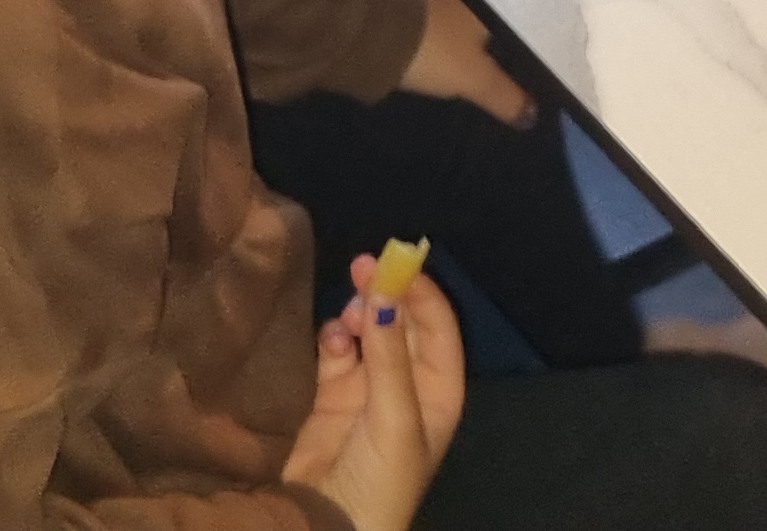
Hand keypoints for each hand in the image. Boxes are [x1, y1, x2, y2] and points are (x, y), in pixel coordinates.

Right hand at [284, 262, 466, 530]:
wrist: (327, 530)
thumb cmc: (380, 480)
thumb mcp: (394, 418)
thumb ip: (389, 354)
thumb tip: (383, 292)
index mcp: (438, 393)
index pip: (438, 328)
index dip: (420, 293)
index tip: (396, 263)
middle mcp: (408, 386)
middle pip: (403, 323)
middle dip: (387, 293)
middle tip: (363, 265)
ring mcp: (368, 390)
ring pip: (368, 332)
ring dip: (359, 314)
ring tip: (347, 313)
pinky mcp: (331, 397)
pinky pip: (336, 352)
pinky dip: (333, 337)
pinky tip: (330, 338)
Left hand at [390, 0, 533, 126]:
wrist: (375, 35)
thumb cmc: (436, 49)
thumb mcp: (476, 80)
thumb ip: (505, 96)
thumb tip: (532, 115)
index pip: (509, 1)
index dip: (514, 19)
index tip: (519, 32)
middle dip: (478, 13)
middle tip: (485, 34)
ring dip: (446, 12)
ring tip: (453, 34)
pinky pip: (418, 3)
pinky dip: (422, 16)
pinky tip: (422, 31)